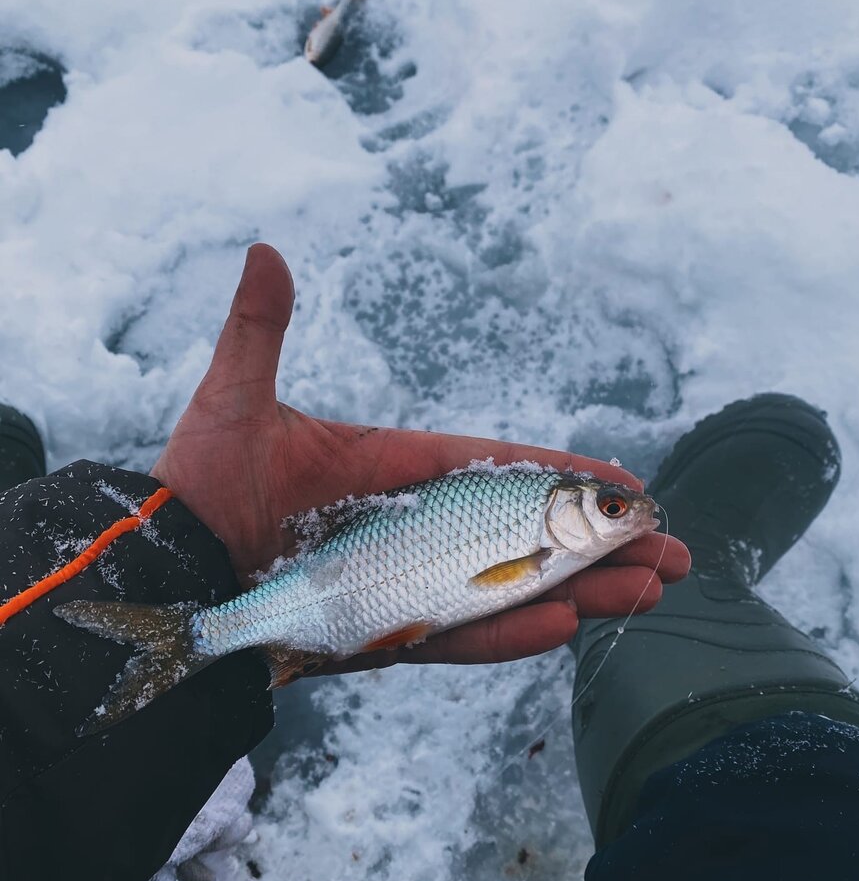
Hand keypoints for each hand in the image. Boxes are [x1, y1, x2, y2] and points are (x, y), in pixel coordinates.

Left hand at [153, 245, 689, 672]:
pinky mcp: (382, 633)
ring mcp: (402, 584)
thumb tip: (262, 246)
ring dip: (579, 594)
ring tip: (650, 595)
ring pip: (507, 589)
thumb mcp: (235, 400)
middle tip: (673, 557)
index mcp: (394, 468)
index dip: (563, 476)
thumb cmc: (197, 485)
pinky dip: (506, 633)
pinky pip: (456, 634)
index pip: (498, 467)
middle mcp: (411, 529)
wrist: (164, 572)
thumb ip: (261, 331)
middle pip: (523, 536)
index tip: (624, 482)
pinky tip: (566, 626)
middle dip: (601, 548)